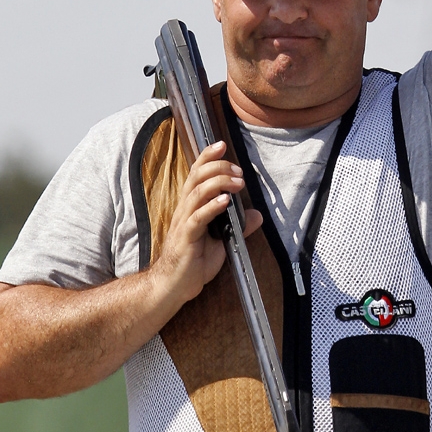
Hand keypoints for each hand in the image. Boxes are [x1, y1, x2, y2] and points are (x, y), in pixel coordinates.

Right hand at [151, 141, 262, 305]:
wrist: (174, 286)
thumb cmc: (194, 262)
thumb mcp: (222, 241)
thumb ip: (239, 226)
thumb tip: (257, 215)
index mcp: (191, 207)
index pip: (196, 175)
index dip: (207, 158)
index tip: (221, 145)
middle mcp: (184, 210)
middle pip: (196, 178)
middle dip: (217, 167)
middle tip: (238, 170)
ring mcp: (184, 223)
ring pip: (197, 194)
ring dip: (218, 184)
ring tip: (236, 182)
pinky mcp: (186, 238)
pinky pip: (198, 218)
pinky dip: (212, 207)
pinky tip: (225, 202)